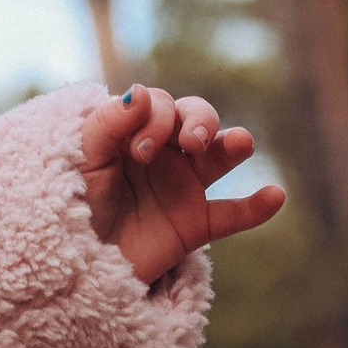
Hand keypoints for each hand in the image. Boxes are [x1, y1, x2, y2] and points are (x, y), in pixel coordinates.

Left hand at [80, 84, 284, 284]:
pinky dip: (257, 207)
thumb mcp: (83, 155)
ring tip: (241, 143)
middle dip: (199, 122)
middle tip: (189, 143)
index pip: (161, 106)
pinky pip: (233, 214)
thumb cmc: (73, 200)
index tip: (139, 151)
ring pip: (220, 156)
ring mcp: (183, 187)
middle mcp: (164, 153)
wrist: (73, 256)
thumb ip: (110, 122)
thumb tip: (142, 91)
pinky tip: (275, 196)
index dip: (157, 119)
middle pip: (198, 119)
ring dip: (233, 143)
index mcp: (135, 130)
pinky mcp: (194, 224)